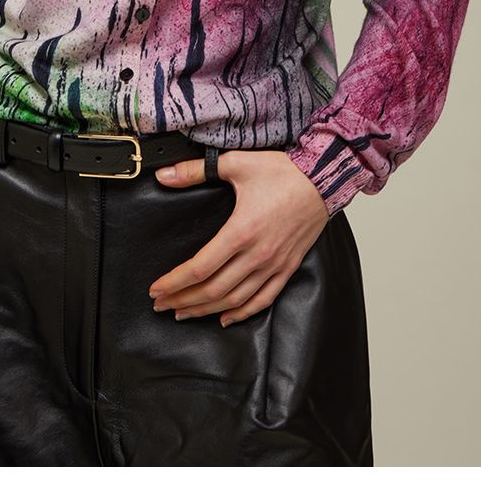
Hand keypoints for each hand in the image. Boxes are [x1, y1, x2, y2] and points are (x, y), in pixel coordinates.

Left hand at [147, 149, 330, 325]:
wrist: (324, 178)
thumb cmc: (283, 171)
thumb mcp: (236, 163)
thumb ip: (196, 171)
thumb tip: (164, 176)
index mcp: (241, 231)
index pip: (200, 267)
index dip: (175, 282)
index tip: (156, 289)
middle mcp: (257, 254)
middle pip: (213, 289)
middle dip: (183, 300)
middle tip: (162, 305)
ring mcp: (274, 264)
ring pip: (235, 299)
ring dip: (206, 310)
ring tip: (184, 313)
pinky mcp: (287, 267)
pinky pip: (263, 299)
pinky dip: (242, 312)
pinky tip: (226, 317)